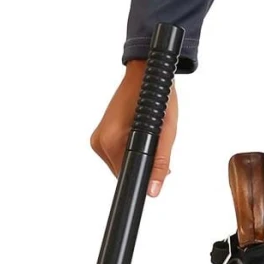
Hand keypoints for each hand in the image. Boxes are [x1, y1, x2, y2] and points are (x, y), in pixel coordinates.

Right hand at [90, 60, 178, 195]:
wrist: (144, 73)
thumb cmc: (156, 96)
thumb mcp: (166, 132)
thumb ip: (160, 163)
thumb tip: (153, 190)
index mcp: (110, 141)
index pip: (126, 176)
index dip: (144, 176)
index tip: (156, 166)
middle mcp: (99, 142)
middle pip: (123, 170)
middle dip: (143, 164)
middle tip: (157, 142)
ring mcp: (97, 139)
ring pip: (120, 163)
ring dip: (137, 155)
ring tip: (148, 134)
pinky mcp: (100, 135)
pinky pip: (116, 153)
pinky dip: (130, 149)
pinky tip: (138, 133)